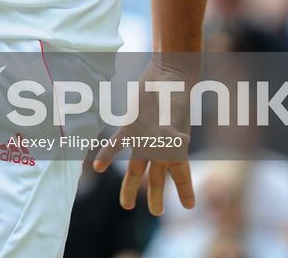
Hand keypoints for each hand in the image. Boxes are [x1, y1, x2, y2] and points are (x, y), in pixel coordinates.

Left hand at [91, 59, 196, 215]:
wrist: (166, 75)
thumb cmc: (176, 95)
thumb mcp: (177, 116)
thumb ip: (174, 133)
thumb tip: (182, 143)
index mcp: (176, 149)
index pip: (182, 176)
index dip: (186, 191)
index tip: (190, 207)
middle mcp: (160, 147)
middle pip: (157, 178)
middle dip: (156, 196)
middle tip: (157, 212)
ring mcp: (144, 139)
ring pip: (137, 168)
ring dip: (131, 186)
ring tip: (127, 206)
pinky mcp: (130, 127)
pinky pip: (117, 145)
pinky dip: (107, 155)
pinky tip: (97, 166)